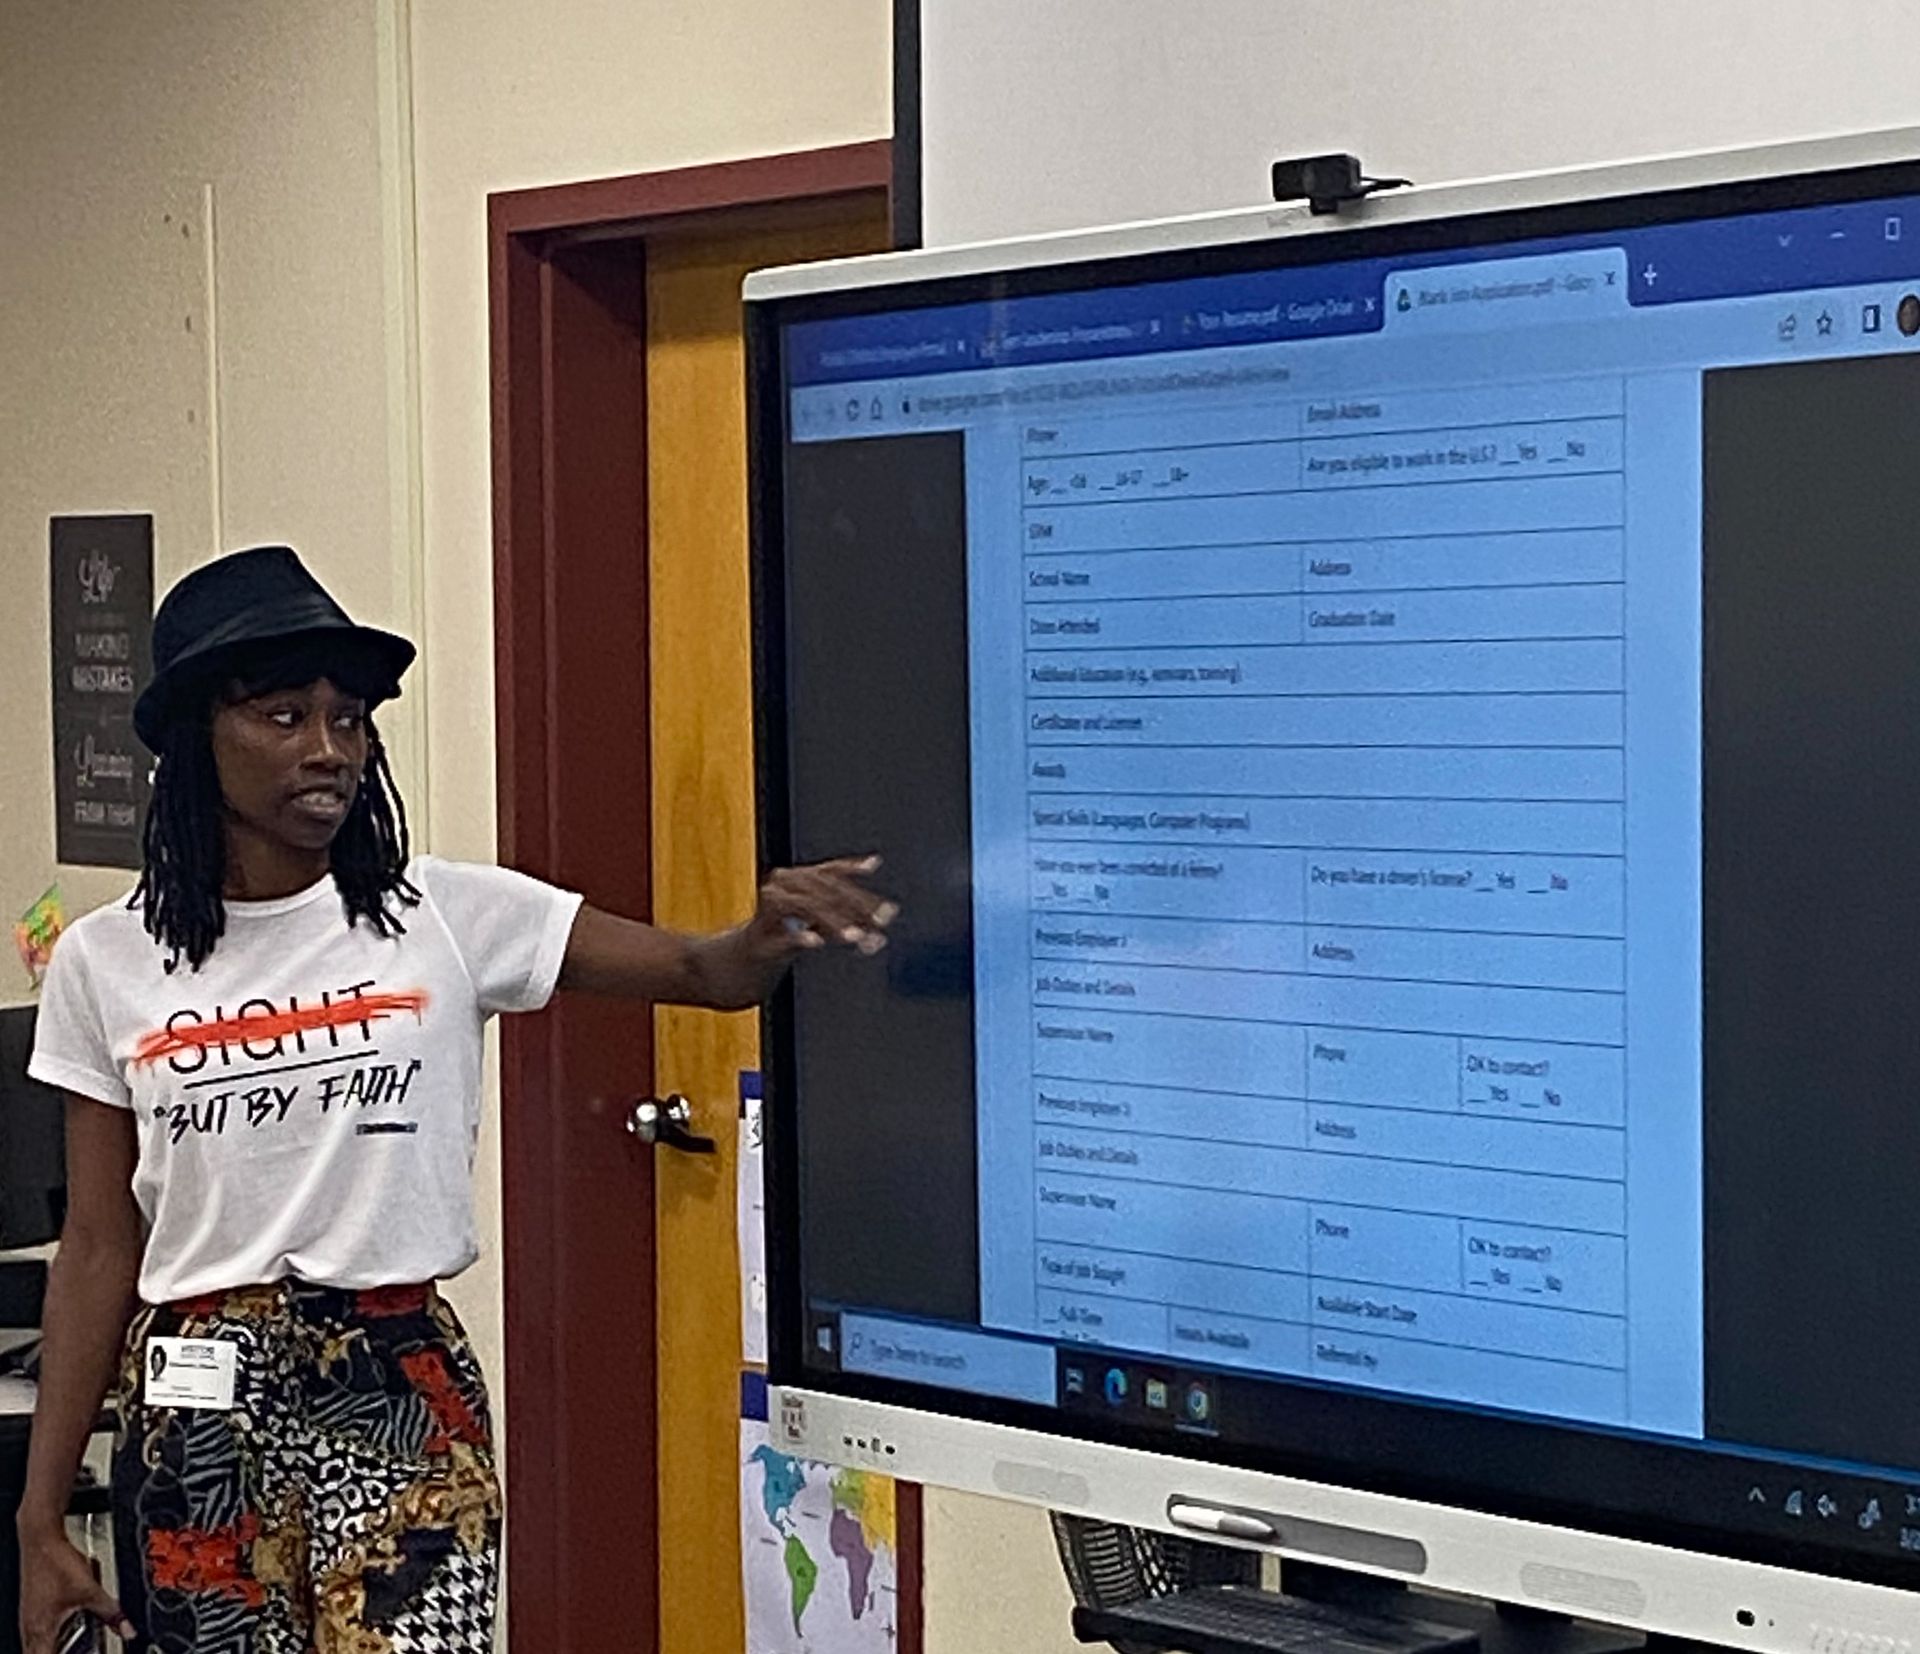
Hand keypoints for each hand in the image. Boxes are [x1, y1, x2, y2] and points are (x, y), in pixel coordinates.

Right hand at [18, 1526, 133, 1653]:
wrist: (41, 1539)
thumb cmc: (56, 1562)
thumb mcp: (90, 1590)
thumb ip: (110, 1611)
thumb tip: (127, 1629)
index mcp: (40, 1631)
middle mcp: (30, 1628)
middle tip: (80, 1650)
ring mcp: (29, 1618)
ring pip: (38, 1644)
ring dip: (56, 1647)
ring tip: (75, 1645)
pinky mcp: (34, 1607)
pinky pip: (40, 1630)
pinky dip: (54, 1634)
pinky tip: (66, 1627)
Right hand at [697, 856, 896, 1008]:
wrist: (728, 970)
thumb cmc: (772, 941)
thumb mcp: (806, 923)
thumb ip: (837, 914)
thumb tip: (881, 913)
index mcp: (790, 884)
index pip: (824, 870)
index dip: (849, 866)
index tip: (874, 866)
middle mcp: (777, 892)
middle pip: (822, 889)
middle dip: (857, 905)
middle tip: (883, 919)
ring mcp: (765, 918)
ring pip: (805, 909)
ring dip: (835, 922)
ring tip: (858, 937)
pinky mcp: (756, 944)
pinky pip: (780, 938)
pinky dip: (799, 937)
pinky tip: (817, 942)